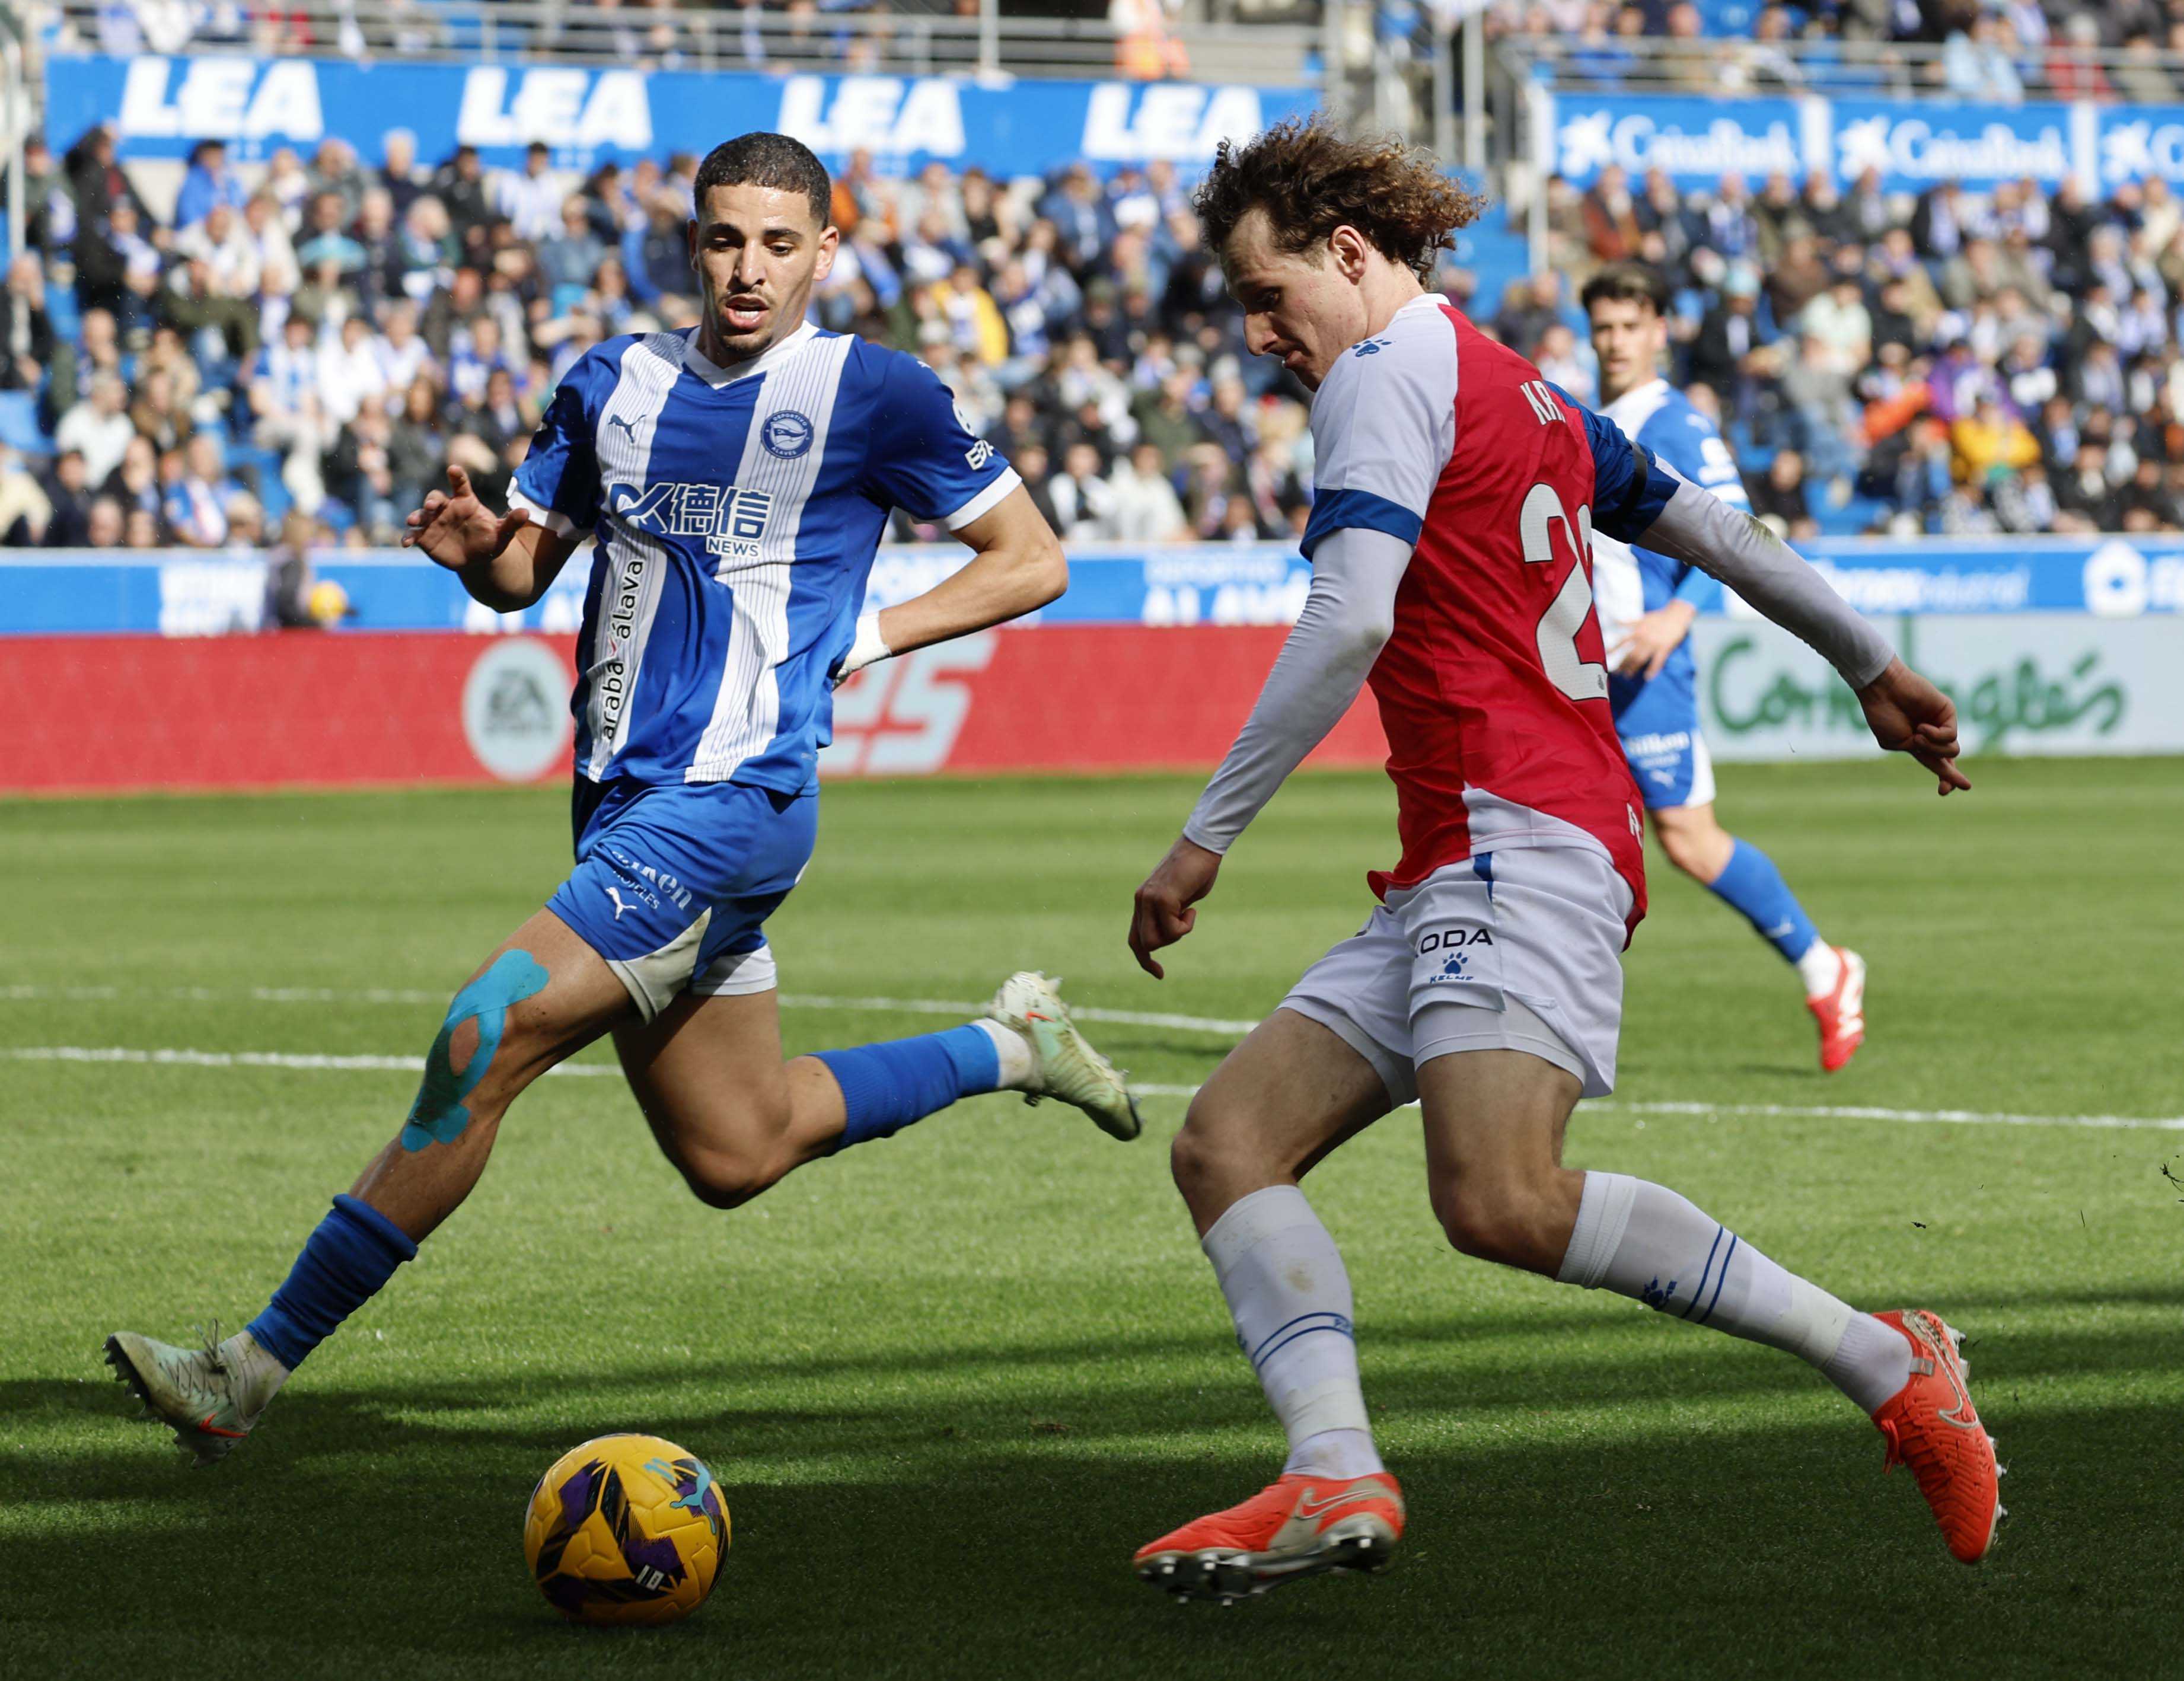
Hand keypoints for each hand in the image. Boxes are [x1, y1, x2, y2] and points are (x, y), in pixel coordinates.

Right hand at [401, 464, 528, 571]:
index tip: (454, 469)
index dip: (456, 476)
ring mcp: (434, 522)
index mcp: (465, 502)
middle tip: (431, 505)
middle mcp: (447, 509)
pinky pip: (414, 535)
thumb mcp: (502, 534)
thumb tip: (526, 512)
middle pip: (435, 497)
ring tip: (413, 521)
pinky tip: (406, 542)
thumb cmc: (490, 541)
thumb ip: (512, 523)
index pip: (460, 485)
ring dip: (416, 516)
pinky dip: (408, 537)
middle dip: (431, 500)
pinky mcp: (425, 537)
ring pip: (421, 514)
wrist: (477, 559)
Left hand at [1129, 836, 1221, 979]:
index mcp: (1142, 901)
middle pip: (1144, 944)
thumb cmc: (1197, 870)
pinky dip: (1186, 926)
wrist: (1202, 847)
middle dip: (1167, 942)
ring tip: (1189, 912)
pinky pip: (1172, 930)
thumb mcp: (1181, 898)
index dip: (1144, 960)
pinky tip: (1192, 908)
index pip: (1134, 939)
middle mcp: (1140, 901)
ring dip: (1177, 934)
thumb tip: (1172, 932)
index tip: (1159, 974)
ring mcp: (1149, 900)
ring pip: (1156, 941)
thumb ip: (1172, 914)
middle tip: (1186, 920)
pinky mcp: (1162, 898)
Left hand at [1608, 599, 1696, 678]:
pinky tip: (1647, 677)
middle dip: (1622, 664)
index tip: (1605, 656)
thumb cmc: (1659, 617)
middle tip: (1617, 672)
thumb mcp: (1643, 618)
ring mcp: (1655, 643)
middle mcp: (1644, 637)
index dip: (1613, 649)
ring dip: (1633, 668)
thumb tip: (1615, 621)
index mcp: (1638, 630)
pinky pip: (1657, 662)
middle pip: (1630, 654)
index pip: (1622, 641)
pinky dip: (1652, 670)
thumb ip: (1630, 622)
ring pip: (1641, 659)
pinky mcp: (1665, 648)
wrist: (1678, 615)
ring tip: (1627, 676)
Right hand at [1857, 656, 1971, 794]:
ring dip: (1933, 748)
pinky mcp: (1948, 711)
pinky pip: (1951, 735)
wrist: (1883, 691)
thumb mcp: (1896, 743)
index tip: (1943, 793)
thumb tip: (1943, 753)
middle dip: (1951, 775)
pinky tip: (1922, 727)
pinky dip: (1935, 735)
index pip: (1937, 764)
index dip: (1943, 778)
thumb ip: (1920, 752)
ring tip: (1917, 735)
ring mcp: (1941, 723)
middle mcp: (1933, 734)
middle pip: (1951, 760)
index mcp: (1919, 744)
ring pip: (1952, 751)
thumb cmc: (1883, 715)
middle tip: (1952, 788)